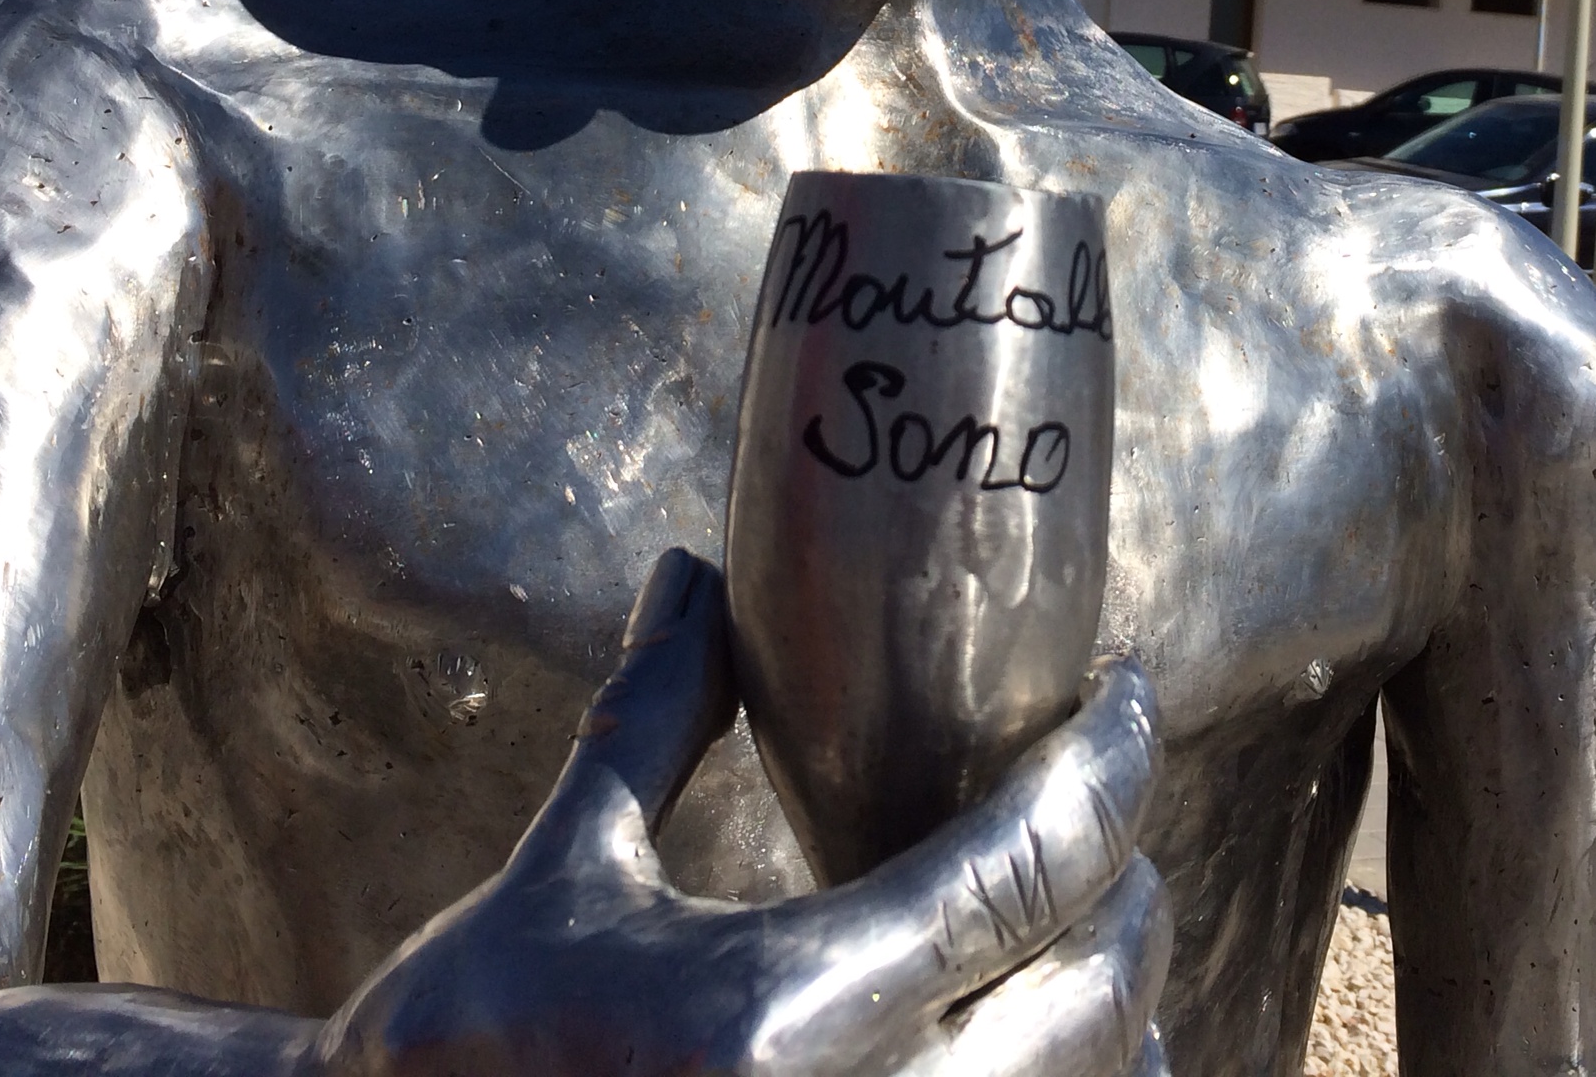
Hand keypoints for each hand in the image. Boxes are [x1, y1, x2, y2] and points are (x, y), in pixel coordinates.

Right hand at [316, 549, 1169, 1076]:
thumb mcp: (562, 871)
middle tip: (1115, 791)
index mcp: (775, 1016)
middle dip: (1130, 882)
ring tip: (1104, 915)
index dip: (1104, 767)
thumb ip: (651, 717)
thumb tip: (688, 567)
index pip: (1018, 871)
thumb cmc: (466, 1047)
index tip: (1128, 694)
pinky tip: (1056, 1045)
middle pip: (1092, 995)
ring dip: (1125, 1007)